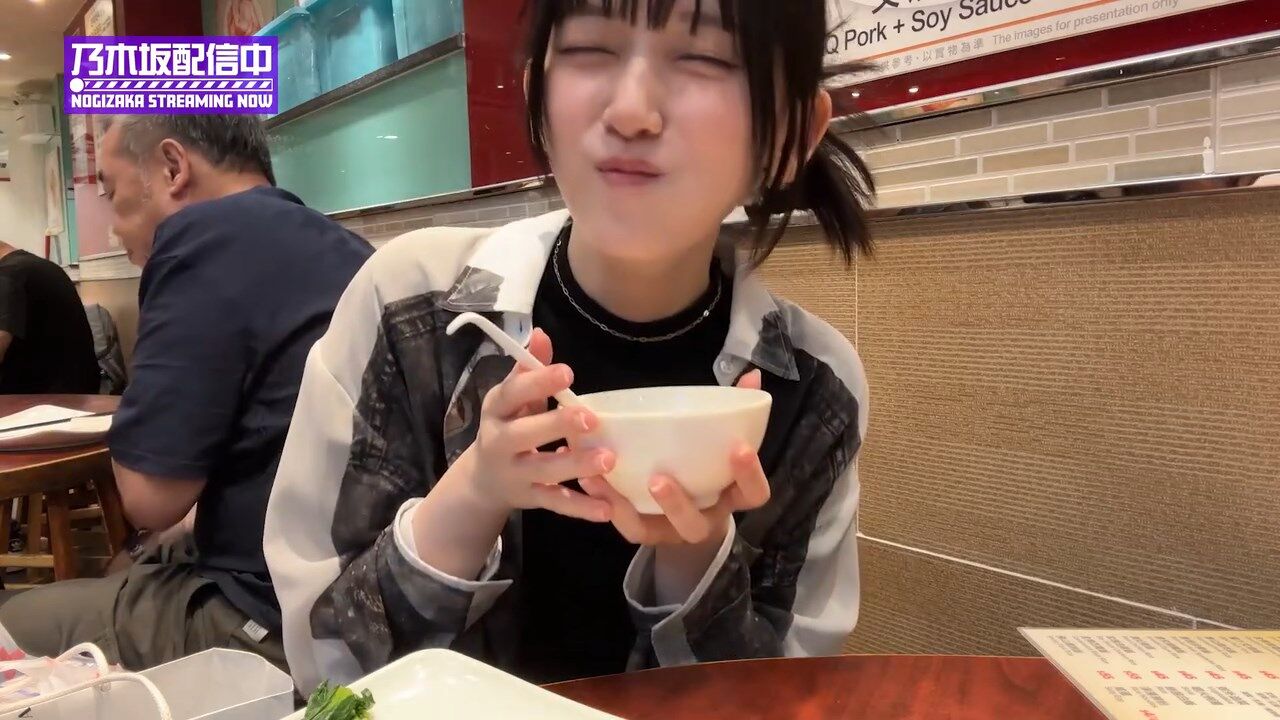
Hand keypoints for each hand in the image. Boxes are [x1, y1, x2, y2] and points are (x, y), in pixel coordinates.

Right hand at [465, 328, 614, 521]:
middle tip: (591, 419)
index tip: (567, 373)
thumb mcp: (514, 399)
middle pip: (524, 434)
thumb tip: (541, 334)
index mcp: (496, 411)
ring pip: (544, 470)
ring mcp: (514, 473)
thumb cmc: (508, 427)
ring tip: (608, 459)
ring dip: (576, 465)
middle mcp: (499, 443)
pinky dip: (581, 508)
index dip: (537, 382)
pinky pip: (556, 503)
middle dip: (556, 426)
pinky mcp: (529, 499)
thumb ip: (529, 370)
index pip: (511, 394)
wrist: (482, 482)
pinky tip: (607, 508)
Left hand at [579, 370, 770, 545]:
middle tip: (659, 478)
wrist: (685, 514)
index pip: (753, 494)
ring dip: (629, 506)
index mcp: (730, 497)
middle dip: (678, 503)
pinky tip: (591, 479)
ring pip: (652, 530)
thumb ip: (734, 413)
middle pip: (696, 524)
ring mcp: (672, 531)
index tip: (739, 448)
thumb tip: (752, 376)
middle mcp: (704, 520)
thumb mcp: (720, 442)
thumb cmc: (706, 467)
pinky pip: (627, 526)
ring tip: (609, 474)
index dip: (749, 475)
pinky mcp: (644, 532)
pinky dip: (609, 503)